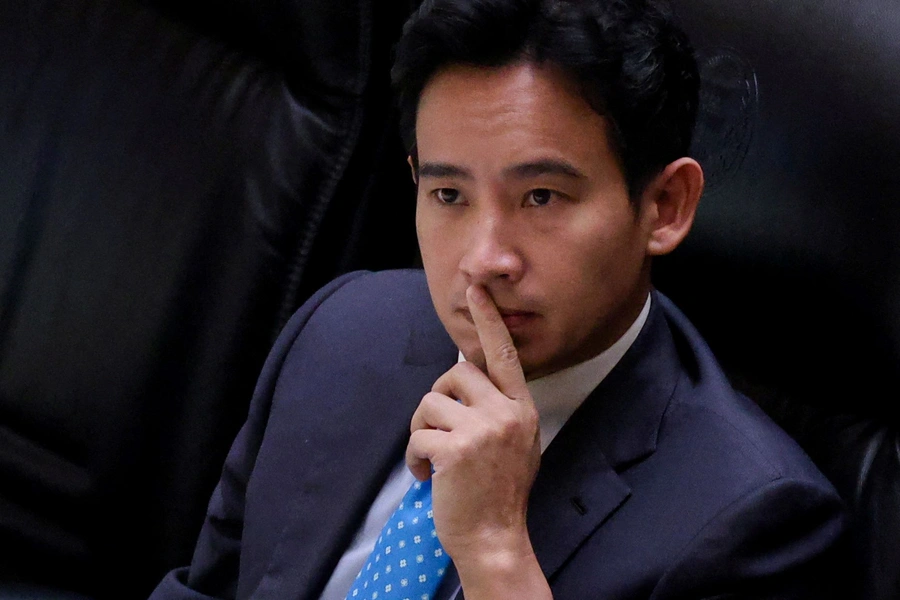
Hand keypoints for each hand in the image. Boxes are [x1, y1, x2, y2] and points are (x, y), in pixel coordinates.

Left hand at [406, 285, 549, 597]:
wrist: (495, 539)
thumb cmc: (499, 492)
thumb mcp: (514, 443)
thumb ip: (496, 408)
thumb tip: (466, 377)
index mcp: (521, 408)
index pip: (504, 355)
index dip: (488, 320)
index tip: (477, 288)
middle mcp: (507, 413)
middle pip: (456, 373)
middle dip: (437, 398)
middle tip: (437, 431)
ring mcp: (484, 431)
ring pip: (430, 402)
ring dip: (421, 430)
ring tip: (432, 457)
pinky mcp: (456, 450)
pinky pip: (418, 435)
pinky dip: (413, 456)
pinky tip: (425, 475)